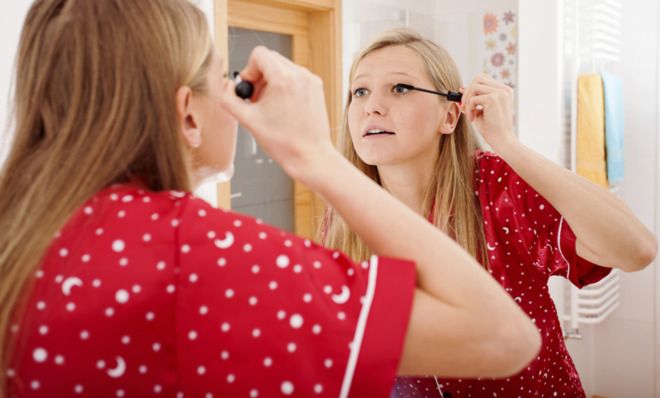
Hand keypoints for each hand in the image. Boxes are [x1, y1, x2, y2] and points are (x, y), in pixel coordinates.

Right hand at [220, 46, 332, 179]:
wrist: (310, 156)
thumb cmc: (284, 143)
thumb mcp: (248, 120)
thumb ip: (229, 99)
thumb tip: (226, 86)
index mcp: (283, 79)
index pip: (259, 54)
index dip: (249, 70)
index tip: (250, 88)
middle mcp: (300, 75)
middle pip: (271, 59)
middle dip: (260, 77)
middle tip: (258, 99)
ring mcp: (311, 80)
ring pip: (283, 67)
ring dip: (272, 81)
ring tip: (270, 106)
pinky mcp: (317, 87)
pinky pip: (295, 77)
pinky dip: (285, 86)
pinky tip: (283, 107)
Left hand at [460, 74, 515, 149]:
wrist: (502, 141)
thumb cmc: (492, 129)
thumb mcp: (481, 111)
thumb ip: (474, 99)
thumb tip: (461, 88)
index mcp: (504, 90)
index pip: (484, 79)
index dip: (471, 88)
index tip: (465, 101)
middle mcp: (504, 89)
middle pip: (478, 78)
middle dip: (467, 92)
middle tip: (464, 107)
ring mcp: (500, 93)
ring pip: (474, 86)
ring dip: (467, 100)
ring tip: (468, 114)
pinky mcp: (493, 99)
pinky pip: (473, 98)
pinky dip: (469, 109)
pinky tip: (472, 119)